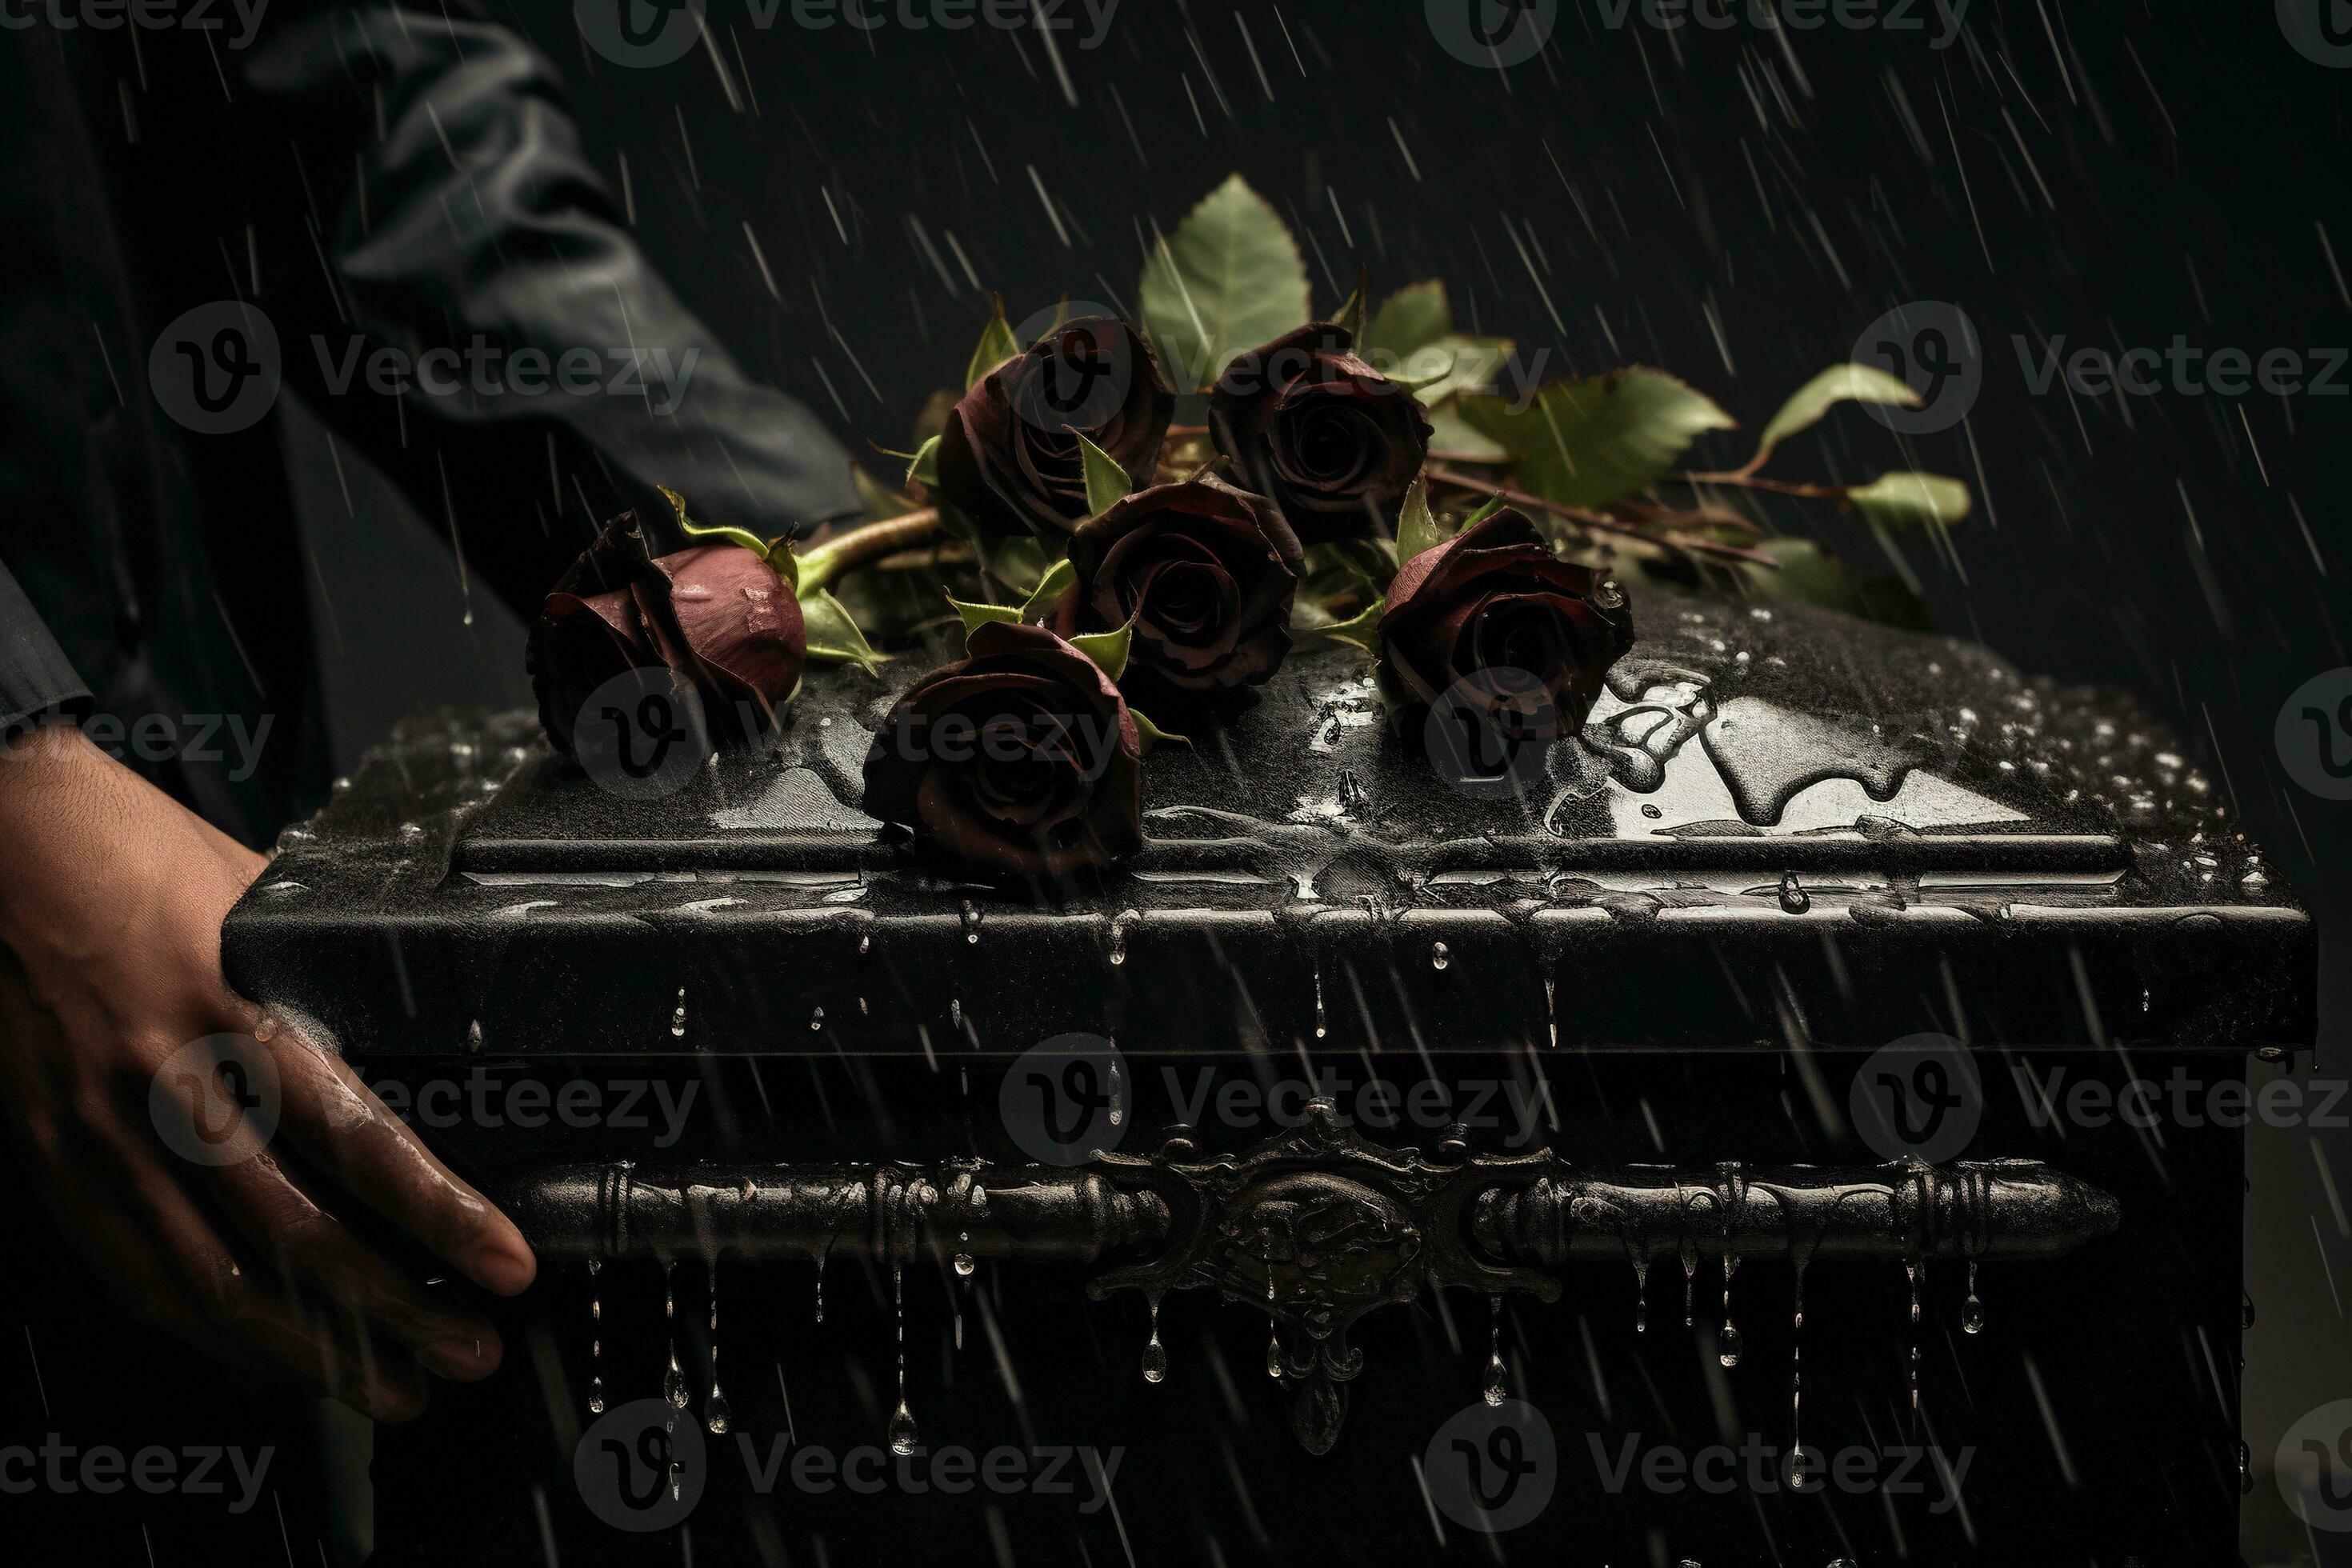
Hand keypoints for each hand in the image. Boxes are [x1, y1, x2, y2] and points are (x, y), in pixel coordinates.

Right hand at [0, 721, 536, 1419]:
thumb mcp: (261, 906)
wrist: (5, 841)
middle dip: (394, 1311)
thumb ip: (327, 983)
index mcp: (231, 1012)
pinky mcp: (57, 1160)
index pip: (357, 1142)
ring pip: (217, 1283)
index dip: (440, 1215)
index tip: (506, 1263)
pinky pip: (142, 1273)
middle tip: (467, 1352)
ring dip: (313, 1351)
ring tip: (391, 1386)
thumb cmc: (138, 852)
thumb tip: (415, 1042)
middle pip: (297, 1238)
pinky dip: (217, 1330)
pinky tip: (274, 1356)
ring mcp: (102, 1136)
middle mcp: (166, 1088)